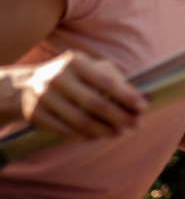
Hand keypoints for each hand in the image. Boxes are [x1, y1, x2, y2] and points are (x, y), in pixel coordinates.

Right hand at [12, 50, 146, 138]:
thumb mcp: (91, 69)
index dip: (127, 97)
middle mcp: (58, 78)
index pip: (106, 82)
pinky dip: (85, 136)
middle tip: (137, 124)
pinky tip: (98, 136)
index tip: (143, 107)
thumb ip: (115, 80)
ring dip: (105, 130)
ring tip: (120, 132)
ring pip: (81, 121)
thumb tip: (141, 99)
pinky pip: (66, 131)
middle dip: (120, 117)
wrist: (27, 84)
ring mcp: (43, 97)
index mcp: (75, 62)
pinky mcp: (35, 114)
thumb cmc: (72, 76)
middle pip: (96, 104)